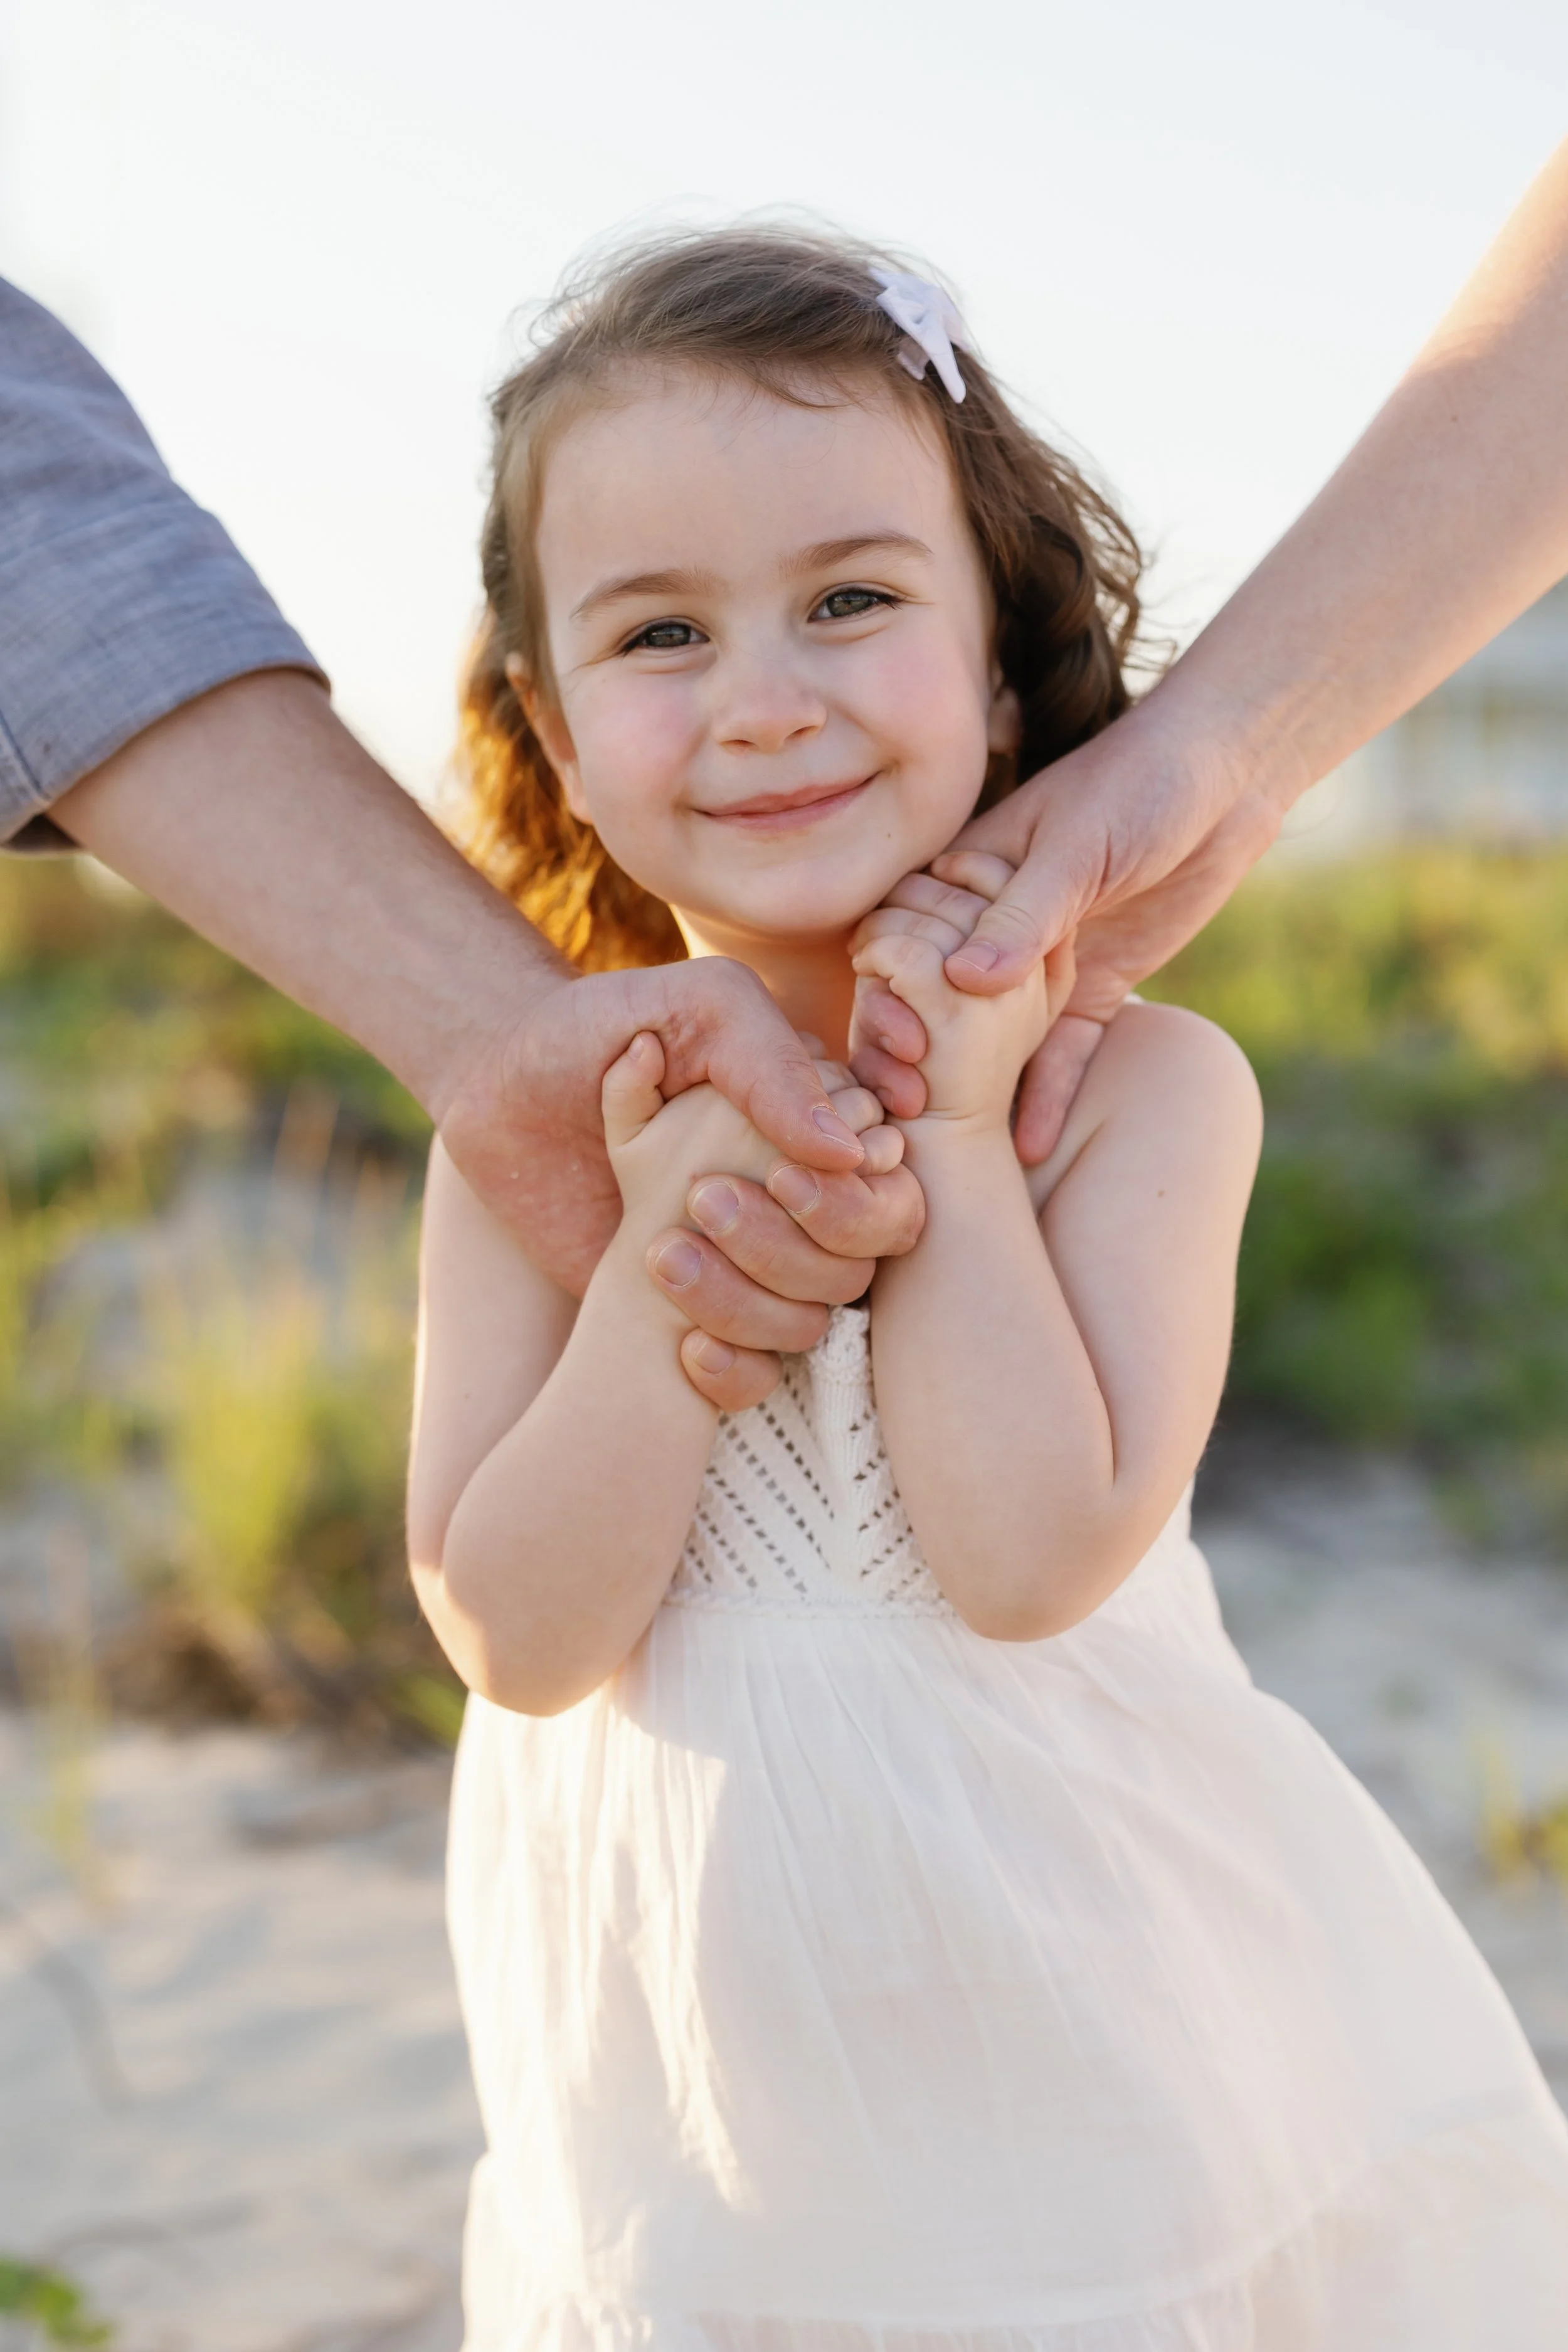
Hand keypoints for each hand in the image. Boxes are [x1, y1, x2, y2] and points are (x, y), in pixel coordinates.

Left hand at [439, 955, 920, 1412]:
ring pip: (816, 1316)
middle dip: (792, 1242)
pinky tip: (679, 1340)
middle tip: (700, 1201)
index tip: (778, 1172)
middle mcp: (799, 1193)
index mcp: (814, 1117)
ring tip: (658, 1252)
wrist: (499, 1099)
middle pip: (865, 1251)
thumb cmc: (594, 1034)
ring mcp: (755, 1260)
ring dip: (749, 1299)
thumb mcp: (692, 1008)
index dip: (847, 1187)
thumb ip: (772, 1061)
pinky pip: (760, 1373)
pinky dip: (731, 1368)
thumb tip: (844, 1155)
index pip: (887, 1171)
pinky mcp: (705, 1314)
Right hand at [849, 699, 1283, 1160]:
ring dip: (979, 1089)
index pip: (897, 937)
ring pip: (996, 1038)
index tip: (891, 1044)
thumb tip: (963, 984)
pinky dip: (1049, 1095)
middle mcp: (991, 924)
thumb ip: (1023, 914)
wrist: (1228, 781)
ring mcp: (1041, 963)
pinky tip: (1031, 1147)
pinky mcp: (1091, 990)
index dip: (884, 991)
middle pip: (936, 1001)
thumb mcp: (1077, 845)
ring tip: (960, 1152)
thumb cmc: (1139, 783)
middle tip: (913, 1113)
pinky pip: (1063, 1052)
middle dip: (923, 1057)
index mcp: (966, 874)